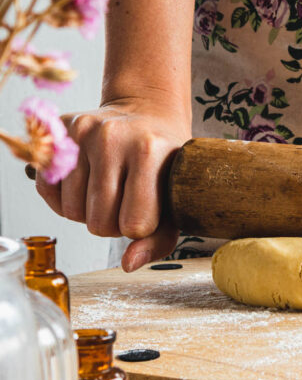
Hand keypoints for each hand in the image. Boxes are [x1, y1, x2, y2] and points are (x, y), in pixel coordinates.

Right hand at [35, 99, 190, 271]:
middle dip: (112, 223)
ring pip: (72, 212)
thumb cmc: (163, 165)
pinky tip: (85, 185)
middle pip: (99, 223)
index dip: (138, 227)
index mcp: (150, 152)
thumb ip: (158, 240)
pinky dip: (65, 199)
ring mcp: (84, 131)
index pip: (134, 225)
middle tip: (126, 202)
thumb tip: (128, 264)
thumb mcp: (176, 201)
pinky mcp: (61, 131)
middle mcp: (113, 138)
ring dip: (88, 212)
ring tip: (108, 191)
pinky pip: (47, 191)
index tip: (146, 210)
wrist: (148, 115)